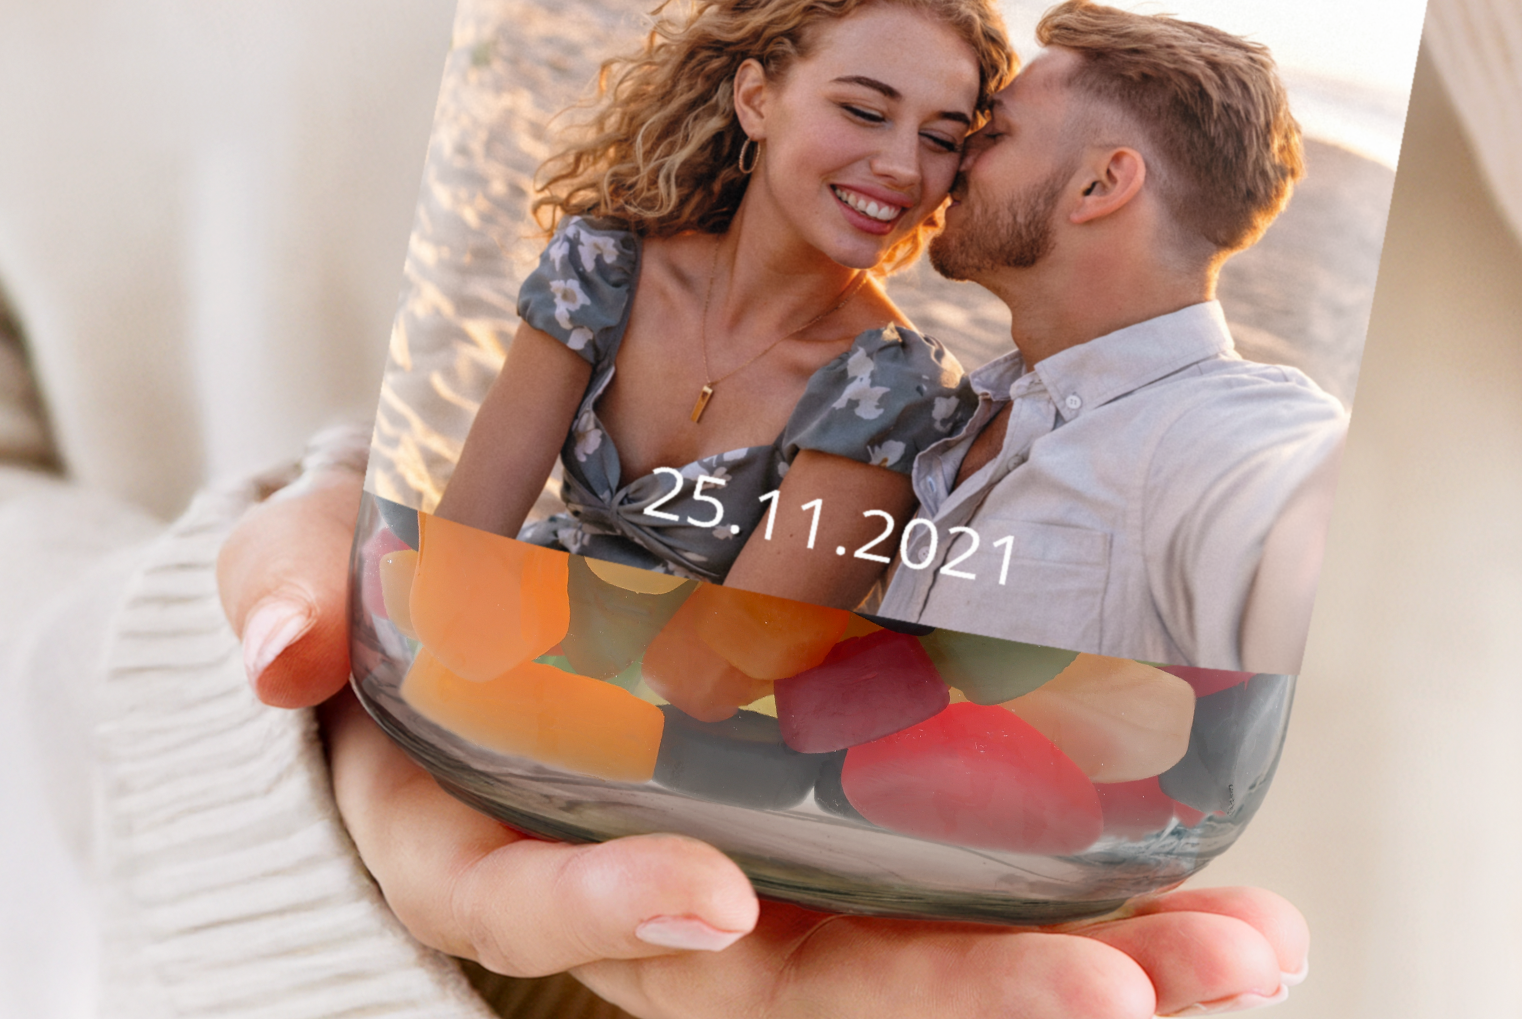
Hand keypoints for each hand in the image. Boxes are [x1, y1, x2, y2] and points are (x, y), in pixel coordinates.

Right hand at [218, 461, 1309, 1015]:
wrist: (473, 557)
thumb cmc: (390, 561)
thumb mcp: (317, 548)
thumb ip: (284, 578)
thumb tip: (279, 640)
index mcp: (496, 822)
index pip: (539, 901)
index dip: (613, 914)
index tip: (716, 899)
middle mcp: (643, 869)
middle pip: (782, 981)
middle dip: (948, 1000)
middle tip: (1125, 996)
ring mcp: (758, 847)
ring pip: (903, 950)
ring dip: (1076, 965)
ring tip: (1242, 955)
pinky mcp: (838, 804)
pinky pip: (953, 875)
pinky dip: (1085, 891)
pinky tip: (1218, 896)